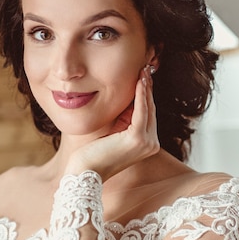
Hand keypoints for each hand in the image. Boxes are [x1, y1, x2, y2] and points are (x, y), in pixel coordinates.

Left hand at [64, 66, 159, 181]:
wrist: (86, 171)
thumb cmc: (94, 153)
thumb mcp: (113, 131)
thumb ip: (123, 117)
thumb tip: (130, 95)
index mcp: (147, 144)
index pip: (148, 114)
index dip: (146, 94)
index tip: (143, 76)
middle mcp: (152, 145)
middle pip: (150, 109)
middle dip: (148, 88)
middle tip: (145, 68)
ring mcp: (147, 143)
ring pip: (148, 108)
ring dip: (146, 87)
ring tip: (143, 71)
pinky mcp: (138, 139)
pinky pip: (142, 111)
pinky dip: (141, 94)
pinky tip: (139, 81)